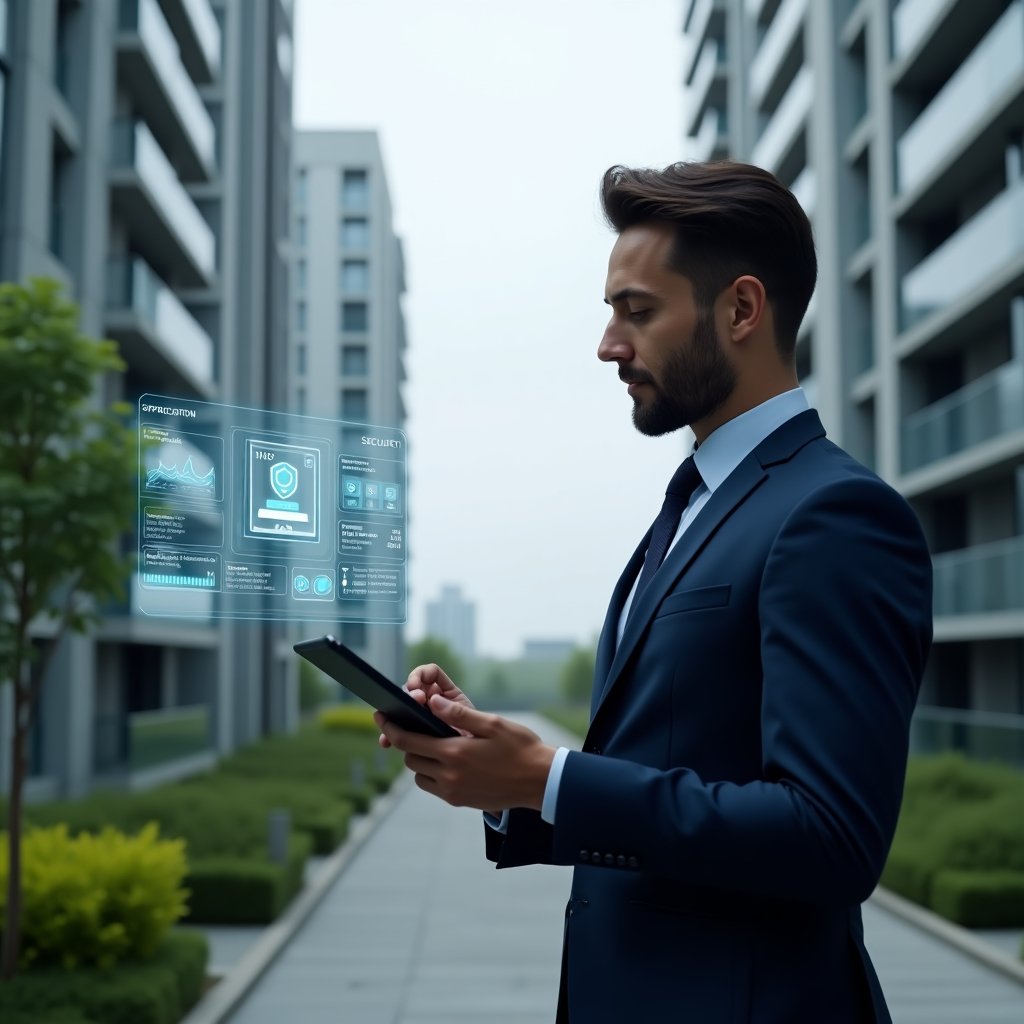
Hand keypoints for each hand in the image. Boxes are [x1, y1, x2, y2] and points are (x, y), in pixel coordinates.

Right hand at [375, 663, 473, 747]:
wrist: (479, 765)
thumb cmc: (481, 741)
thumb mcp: (474, 723)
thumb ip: (456, 710)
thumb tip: (432, 699)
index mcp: (447, 693)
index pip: (430, 673)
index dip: (420, 675)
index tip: (415, 687)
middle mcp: (433, 702)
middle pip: (412, 690)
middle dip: (406, 695)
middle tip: (410, 706)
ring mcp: (423, 718)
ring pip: (402, 710)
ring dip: (395, 715)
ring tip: (392, 726)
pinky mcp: (415, 736)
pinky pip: (398, 731)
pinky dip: (391, 734)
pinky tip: (387, 742)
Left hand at [378, 695, 555, 812]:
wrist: (540, 781)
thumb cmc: (520, 748)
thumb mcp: (493, 723)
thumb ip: (459, 714)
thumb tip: (431, 702)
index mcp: (454, 753)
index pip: (408, 741)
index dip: (391, 728)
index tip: (380, 716)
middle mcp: (449, 776)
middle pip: (410, 758)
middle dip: (409, 743)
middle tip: (416, 728)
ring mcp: (453, 792)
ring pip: (419, 775)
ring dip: (420, 759)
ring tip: (435, 744)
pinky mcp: (460, 801)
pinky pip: (433, 787)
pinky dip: (432, 774)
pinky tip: (448, 761)